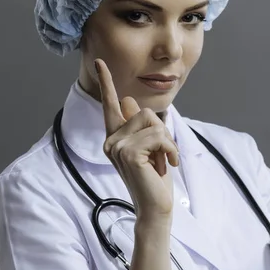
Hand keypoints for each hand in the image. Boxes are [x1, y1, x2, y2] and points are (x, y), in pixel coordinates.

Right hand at [96, 58, 178, 217]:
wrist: (155, 207)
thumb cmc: (154, 179)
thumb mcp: (150, 148)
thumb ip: (139, 127)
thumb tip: (127, 101)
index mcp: (115, 137)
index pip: (110, 105)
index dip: (106, 82)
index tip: (100, 62)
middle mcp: (111, 140)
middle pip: (142, 111)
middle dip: (161, 132)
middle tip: (162, 156)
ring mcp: (116, 146)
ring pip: (151, 121)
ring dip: (166, 142)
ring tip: (163, 162)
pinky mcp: (127, 152)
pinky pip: (158, 135)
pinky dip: (170, 149)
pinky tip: (168, 165)